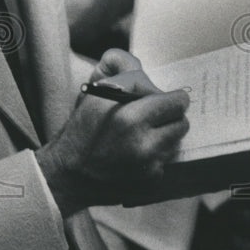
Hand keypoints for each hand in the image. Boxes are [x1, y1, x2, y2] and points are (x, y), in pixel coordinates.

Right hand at [36, 49, 189, 215]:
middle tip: (156, 115)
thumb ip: (123, 67)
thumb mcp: (96, 89)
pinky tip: (138, 152)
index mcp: (130, 117)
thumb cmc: (82, 127)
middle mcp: (142, 144)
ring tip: (145, 133)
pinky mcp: (148, 181)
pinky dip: (157, 156)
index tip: (161, 98)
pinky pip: (166, 161)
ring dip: (165, 136)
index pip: (177, 102)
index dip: (170, 98)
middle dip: (171, 117)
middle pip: (182, 123)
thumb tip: (145, 69)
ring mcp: (147, 165)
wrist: (68, 174)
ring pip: (176, 142)